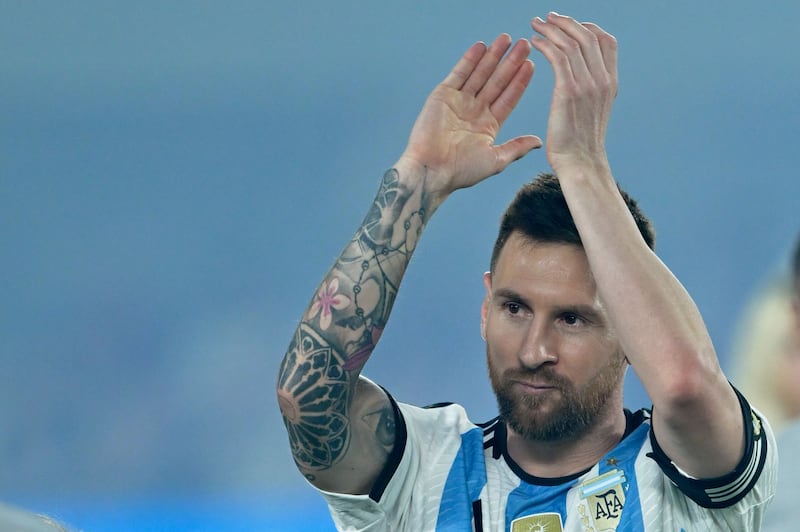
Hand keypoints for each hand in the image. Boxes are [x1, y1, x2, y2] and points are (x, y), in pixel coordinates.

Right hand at [399, 34, 541, 200]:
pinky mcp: (442, 96)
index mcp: (488, 125)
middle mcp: (474, 111)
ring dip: (493, 56)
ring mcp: (458, 102)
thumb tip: (538, 142)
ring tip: (506, 39)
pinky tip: (481, 46)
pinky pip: (458, 74)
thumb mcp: (496, 160)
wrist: (432, 170)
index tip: (531, 65)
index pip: (508, 97)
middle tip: (524, 44)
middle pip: (497, 81)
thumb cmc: (462, 171)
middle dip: (510, 63)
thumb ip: (516, 147)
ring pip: (480, 74)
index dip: (520, 81)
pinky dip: (469, 60)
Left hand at [530, 13, 617, 175]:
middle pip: (588, 36)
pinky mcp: (569, 90)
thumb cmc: (581, 145)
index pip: (606, 42)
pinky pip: (558, 56)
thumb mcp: (593, 113)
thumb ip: (592, 92)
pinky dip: (545, 44)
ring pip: (571, 43)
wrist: (581, 164)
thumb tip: (584, 81)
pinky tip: (533, 42)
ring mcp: (588, 84)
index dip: (587, 27)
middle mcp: (603, 80)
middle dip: (566, 22)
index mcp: (611, 83)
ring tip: (535, 24)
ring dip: (552, 29)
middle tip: (548, 17)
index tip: (568, 24)